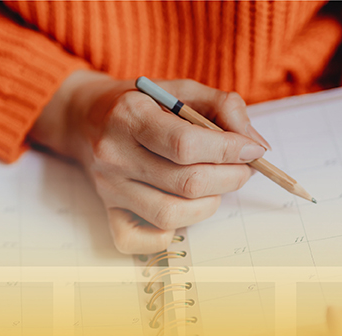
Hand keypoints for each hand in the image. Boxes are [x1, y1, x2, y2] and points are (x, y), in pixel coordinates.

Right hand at [30, 70, 268, 253]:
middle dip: (229, 178)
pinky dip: (167, 236)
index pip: (186, 144)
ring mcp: (109, 186)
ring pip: (171, 214)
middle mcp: (114, 153)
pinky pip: (138, 240)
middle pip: (186, 183)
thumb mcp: (181, 90)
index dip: (229, 151)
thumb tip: (256, 146)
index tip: (253, 150)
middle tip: (242, 169)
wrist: (86, 117)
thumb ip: (223, 108)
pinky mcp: (107, 210)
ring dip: (208, 204)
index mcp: (130, 115)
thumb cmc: (142, 103)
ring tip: (215, 186)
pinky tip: (181, 210)